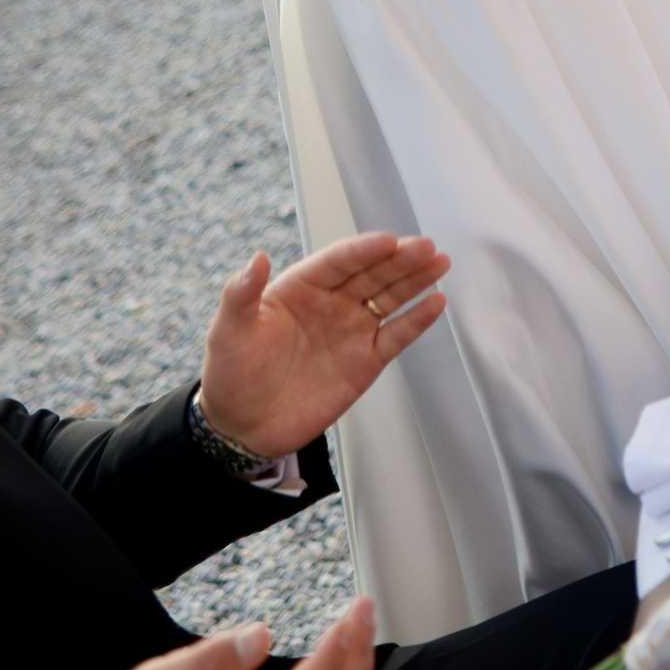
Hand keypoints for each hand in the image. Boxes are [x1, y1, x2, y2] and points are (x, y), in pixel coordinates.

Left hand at [197, 231, 449, 460]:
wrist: (243, 428)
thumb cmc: (231, 375)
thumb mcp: (228, 332)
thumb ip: (241, 294)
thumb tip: (257, 257)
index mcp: (301, 287)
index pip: (338, 261)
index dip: (364, 250)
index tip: (388, 241)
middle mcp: (331, 303)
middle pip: (372, 274)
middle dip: (400, 259)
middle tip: (426, 247)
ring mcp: (351, 331)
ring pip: (390, 298)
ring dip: (415, 279)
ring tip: (440, 262)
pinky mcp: (365, 361)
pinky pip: (396, 335)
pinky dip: (417, 320)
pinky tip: (435, 302)